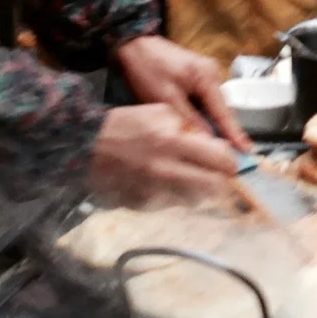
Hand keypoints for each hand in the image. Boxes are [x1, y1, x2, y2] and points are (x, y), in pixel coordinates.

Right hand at [87, 103, 239, 204]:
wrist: (86, 147)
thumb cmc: (125, 124)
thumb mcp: (160, 112)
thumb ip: (190, 128)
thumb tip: (216, 145)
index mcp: (172, 142)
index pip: (220, 161)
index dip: (230, 162)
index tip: (230, 162)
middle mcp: (167, 171)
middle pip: (214, 188)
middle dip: (221, 182)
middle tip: (218, 175)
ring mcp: (155, 192)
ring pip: (196, 201)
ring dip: (199, 192)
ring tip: (191, 178)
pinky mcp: (145, 205)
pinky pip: (172, 205)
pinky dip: (175, 197)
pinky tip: (166, 184)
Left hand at [113, 33, 250, 150]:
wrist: (133, 45)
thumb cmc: (148, 69)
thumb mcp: (167, 98)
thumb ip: (190, 121)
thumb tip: (208, 143)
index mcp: (207, 77)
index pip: (224, 113)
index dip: (235, 135)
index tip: (248, 152)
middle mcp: (212, 74)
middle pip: (220, 110)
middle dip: (221, 131)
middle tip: (225, 156)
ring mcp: (204, 74)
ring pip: (211, 106)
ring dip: (209, 123)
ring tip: (209, 146)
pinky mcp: (195, 76)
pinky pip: (203, 100)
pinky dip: (201, 114)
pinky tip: (196, 127)